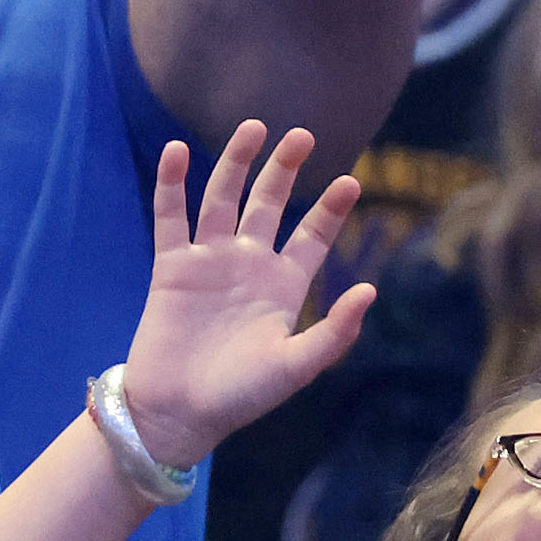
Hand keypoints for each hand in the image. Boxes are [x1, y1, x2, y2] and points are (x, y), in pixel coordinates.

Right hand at [119, 123, 374, 464]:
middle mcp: (247, 266)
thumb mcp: (296, 367)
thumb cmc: (240, 396)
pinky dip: (172, 184)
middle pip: (269, 204)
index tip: (349, 181)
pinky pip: (170, 217)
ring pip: (222, 199)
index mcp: (283, 286)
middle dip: (285, 169)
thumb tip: (370, 291)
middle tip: (302, 135)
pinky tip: (176, 151)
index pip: (312, 236)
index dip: (330, 209)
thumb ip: (334, 332)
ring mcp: (208, 263)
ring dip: (235, 163)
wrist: (179, 413)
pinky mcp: (171, 268)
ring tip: (252, 127)